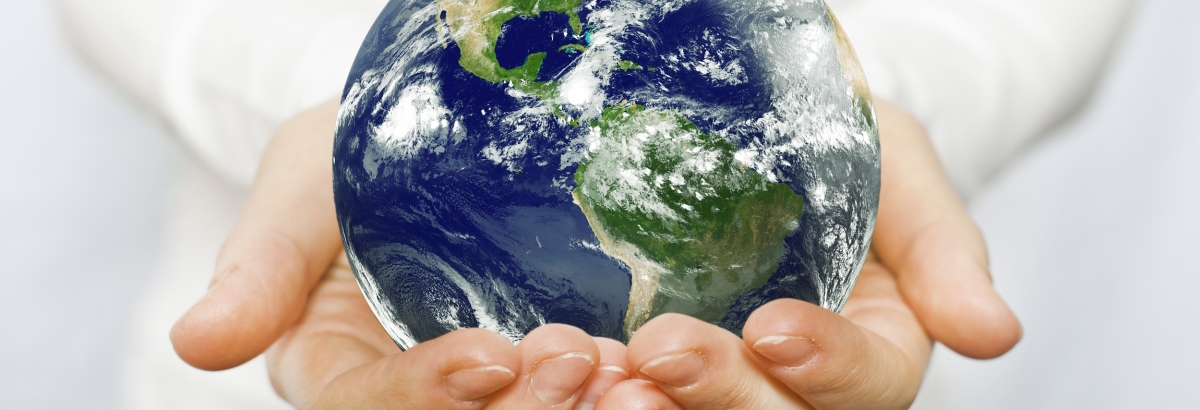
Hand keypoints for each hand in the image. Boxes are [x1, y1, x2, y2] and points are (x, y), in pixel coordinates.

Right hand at [169, 99, 629, 408]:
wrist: (424, 140)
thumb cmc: (346, 158)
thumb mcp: (295, 191)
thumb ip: (257, 267)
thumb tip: (195, 343)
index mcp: (333, 372)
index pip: (368, 408)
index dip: (427, 396)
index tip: (490, 358)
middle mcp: (411, 393)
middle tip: (583, 362)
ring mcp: (481, 385)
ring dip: (579, 409)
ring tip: (631, 370)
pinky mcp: (541, 365)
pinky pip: (577, 394)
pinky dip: (618, 387)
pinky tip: (654, 361)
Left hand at [591, 99, 1021, 409]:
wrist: (765, 138)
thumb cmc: (847, 153)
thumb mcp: (905, 176)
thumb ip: (944, 252)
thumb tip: (996, 335)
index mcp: (877, 350)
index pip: (867, 383)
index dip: (825, 366)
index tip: (775, 328)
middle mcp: (803, 383)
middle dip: (720, 392)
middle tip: (658, 352)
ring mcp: (733, 376)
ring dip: (656, 404)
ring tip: (604, 373)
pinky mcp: (664, 365)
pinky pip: (647, 390)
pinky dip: (609, 384)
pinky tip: (575, 360)